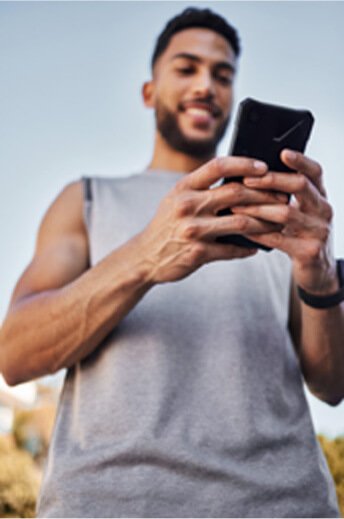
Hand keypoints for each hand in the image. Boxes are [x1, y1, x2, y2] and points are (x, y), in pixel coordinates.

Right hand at [136, 157, 285, 283]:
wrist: (145, 256)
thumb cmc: (166, 226)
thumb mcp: (176, 199)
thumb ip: (202, 188)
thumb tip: (240, 179)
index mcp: (183, 188)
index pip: (218, 166)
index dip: (244, 164)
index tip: (264, 167)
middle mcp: (187, 206)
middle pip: (236, 193)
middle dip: (264, 194)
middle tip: (282, 198)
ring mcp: (192, 230)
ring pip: (241, 222)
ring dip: (264, 223)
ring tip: (277, 224)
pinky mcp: (197, 253)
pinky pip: (232, 249)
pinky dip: (248, 248)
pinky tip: (257, 246)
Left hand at [232, 149, 337, 293]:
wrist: (317, 273)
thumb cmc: (300, 236)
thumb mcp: (300, 213)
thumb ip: (286, 196)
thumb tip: (251, 175)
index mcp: (320, 197)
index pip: (315, 172)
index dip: (300, 160)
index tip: (282, 152)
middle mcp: (324, 210)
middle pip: (300, 186)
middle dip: (271, 180)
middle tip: (247, 180)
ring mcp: (319, 231)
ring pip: (286, 213)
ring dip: (258, 208)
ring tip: (236, 206)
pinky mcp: (309, 252)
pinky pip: (278, 239)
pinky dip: (258, 232)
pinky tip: (243, 229)